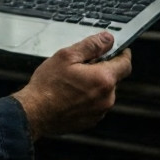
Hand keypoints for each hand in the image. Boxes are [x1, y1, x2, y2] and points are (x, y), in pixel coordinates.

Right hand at [11, 31, 131, 139]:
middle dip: (100, 69)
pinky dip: (87, 97)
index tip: (118, 50)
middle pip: (112, 77)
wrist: (34, 113)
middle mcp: (106, 98)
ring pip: (103, 91)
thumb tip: (108, 39)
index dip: (122, 54)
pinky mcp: (91, 120)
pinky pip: (95, 104)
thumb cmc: (48, 86)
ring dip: (93, 84)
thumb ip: (91, 45)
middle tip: (79, 66)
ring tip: (71, 82)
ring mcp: (99, 111)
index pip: (125, 64)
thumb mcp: (66, 56)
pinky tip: (69, 94)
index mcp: (103, 79)